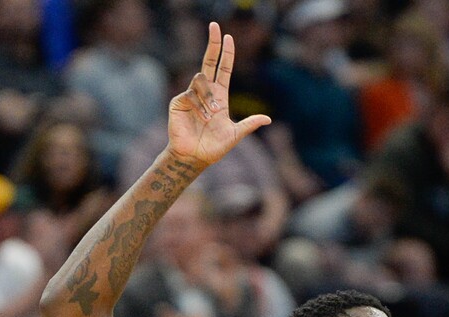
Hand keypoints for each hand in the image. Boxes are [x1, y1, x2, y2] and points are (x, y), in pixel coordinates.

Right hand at [167, 23, 269, 168]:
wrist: (195, 158)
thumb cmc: (214, 148)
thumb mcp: (235, 135)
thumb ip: (249, 125)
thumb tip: (268, 119)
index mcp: (219, 97)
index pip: (223, 69)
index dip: (226, 54)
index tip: (228, 37)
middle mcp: (205, 93)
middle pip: (208, 61)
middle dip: (213, 44)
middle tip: (215, 26)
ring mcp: (191, 95)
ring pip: (201, 79)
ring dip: (209, 98)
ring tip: (212, 117)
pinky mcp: (180, 101)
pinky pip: (191, 93)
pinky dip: (200, 105)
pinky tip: (203, 118)